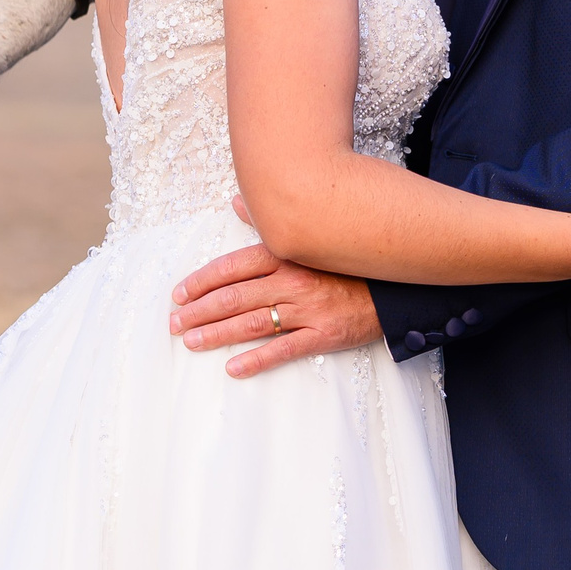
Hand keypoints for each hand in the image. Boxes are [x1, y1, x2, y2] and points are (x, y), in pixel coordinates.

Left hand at [169, 195, 383, 377]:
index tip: (179, 293)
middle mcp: (293, 281)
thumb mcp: (309, 235)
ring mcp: (308, 310)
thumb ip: (269, 222)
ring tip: (191, 342)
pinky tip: (233, 367)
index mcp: (286, 255)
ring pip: (253, 323)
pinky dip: (257, 360)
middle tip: (174, 323)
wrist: (396, 284)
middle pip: (235, 297)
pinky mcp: (324, 335)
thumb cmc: (347, 260)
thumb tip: (237, 202)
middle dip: (200, 310)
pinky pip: (284, 349)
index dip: (202, 281)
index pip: (233, 267)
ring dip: (218, 333)